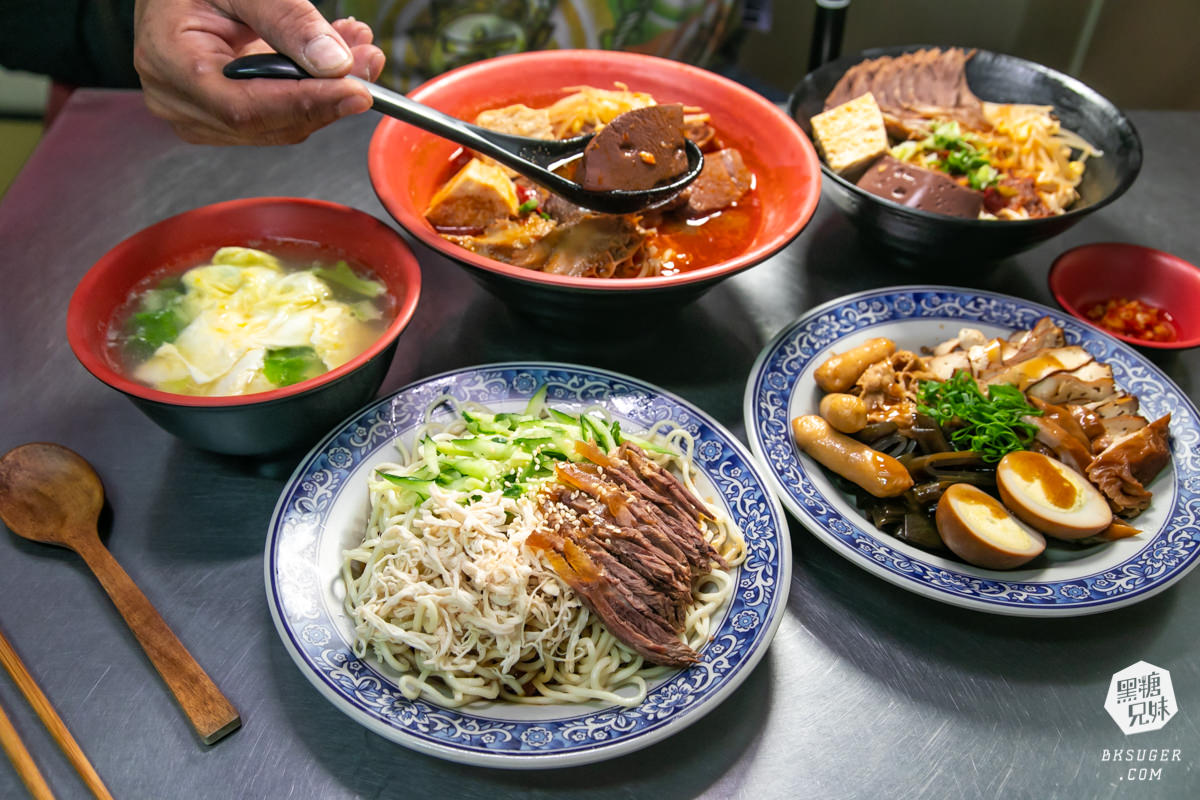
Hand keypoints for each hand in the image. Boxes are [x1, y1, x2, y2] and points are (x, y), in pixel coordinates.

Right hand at [133, 0, 384, 144]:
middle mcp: (177, 101)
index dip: (306, 103)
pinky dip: (311, 95)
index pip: (245, 106)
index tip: (356, 90)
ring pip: (278, 126)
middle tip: (368, 62)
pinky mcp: (217, 119)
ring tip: (358, 54)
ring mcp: (196, 115)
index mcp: (169, 63)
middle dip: (327, 97)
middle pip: (267, 123)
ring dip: (327, 95)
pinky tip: (334, 65)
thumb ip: (286, 19)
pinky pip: (275, 119)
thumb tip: (332, 62)